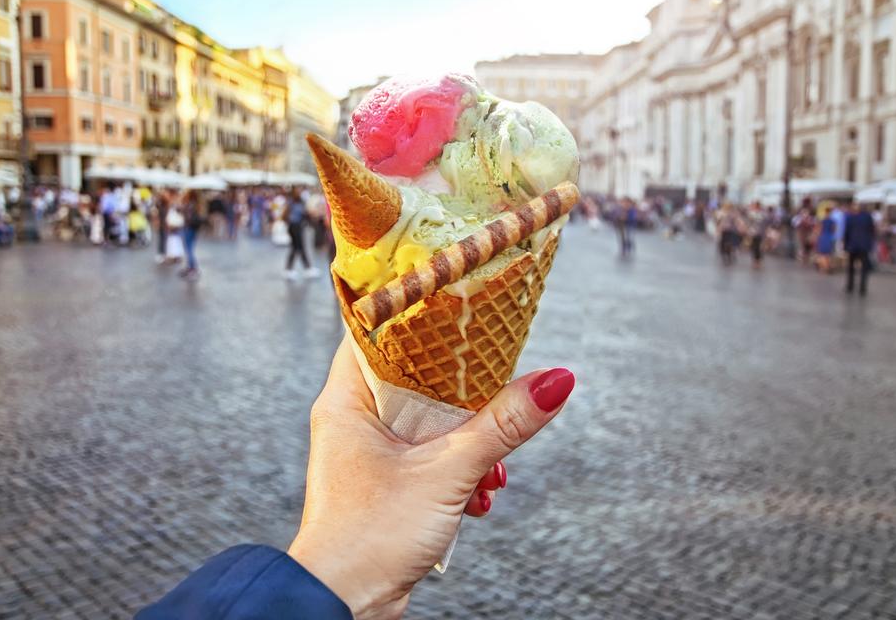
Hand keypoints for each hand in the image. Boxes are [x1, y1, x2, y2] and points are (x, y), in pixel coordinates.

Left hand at [288, 339, 574, 619]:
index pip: (377, 331)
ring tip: (491, 462)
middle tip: (495, 384)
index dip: (418, 315)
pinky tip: (479, 491)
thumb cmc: (367, 539)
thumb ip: (501, 426)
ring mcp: (369, 452)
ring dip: (467, 438)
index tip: (458, 304)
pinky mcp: (386, 482)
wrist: (344, 605)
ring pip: (428, 420)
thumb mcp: (447, 473)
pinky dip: (458, 468)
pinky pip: (430, 455)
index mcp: (346, 400)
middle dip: (461, 390)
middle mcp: (353, 419)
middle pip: (414, 375)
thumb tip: (551, 382)